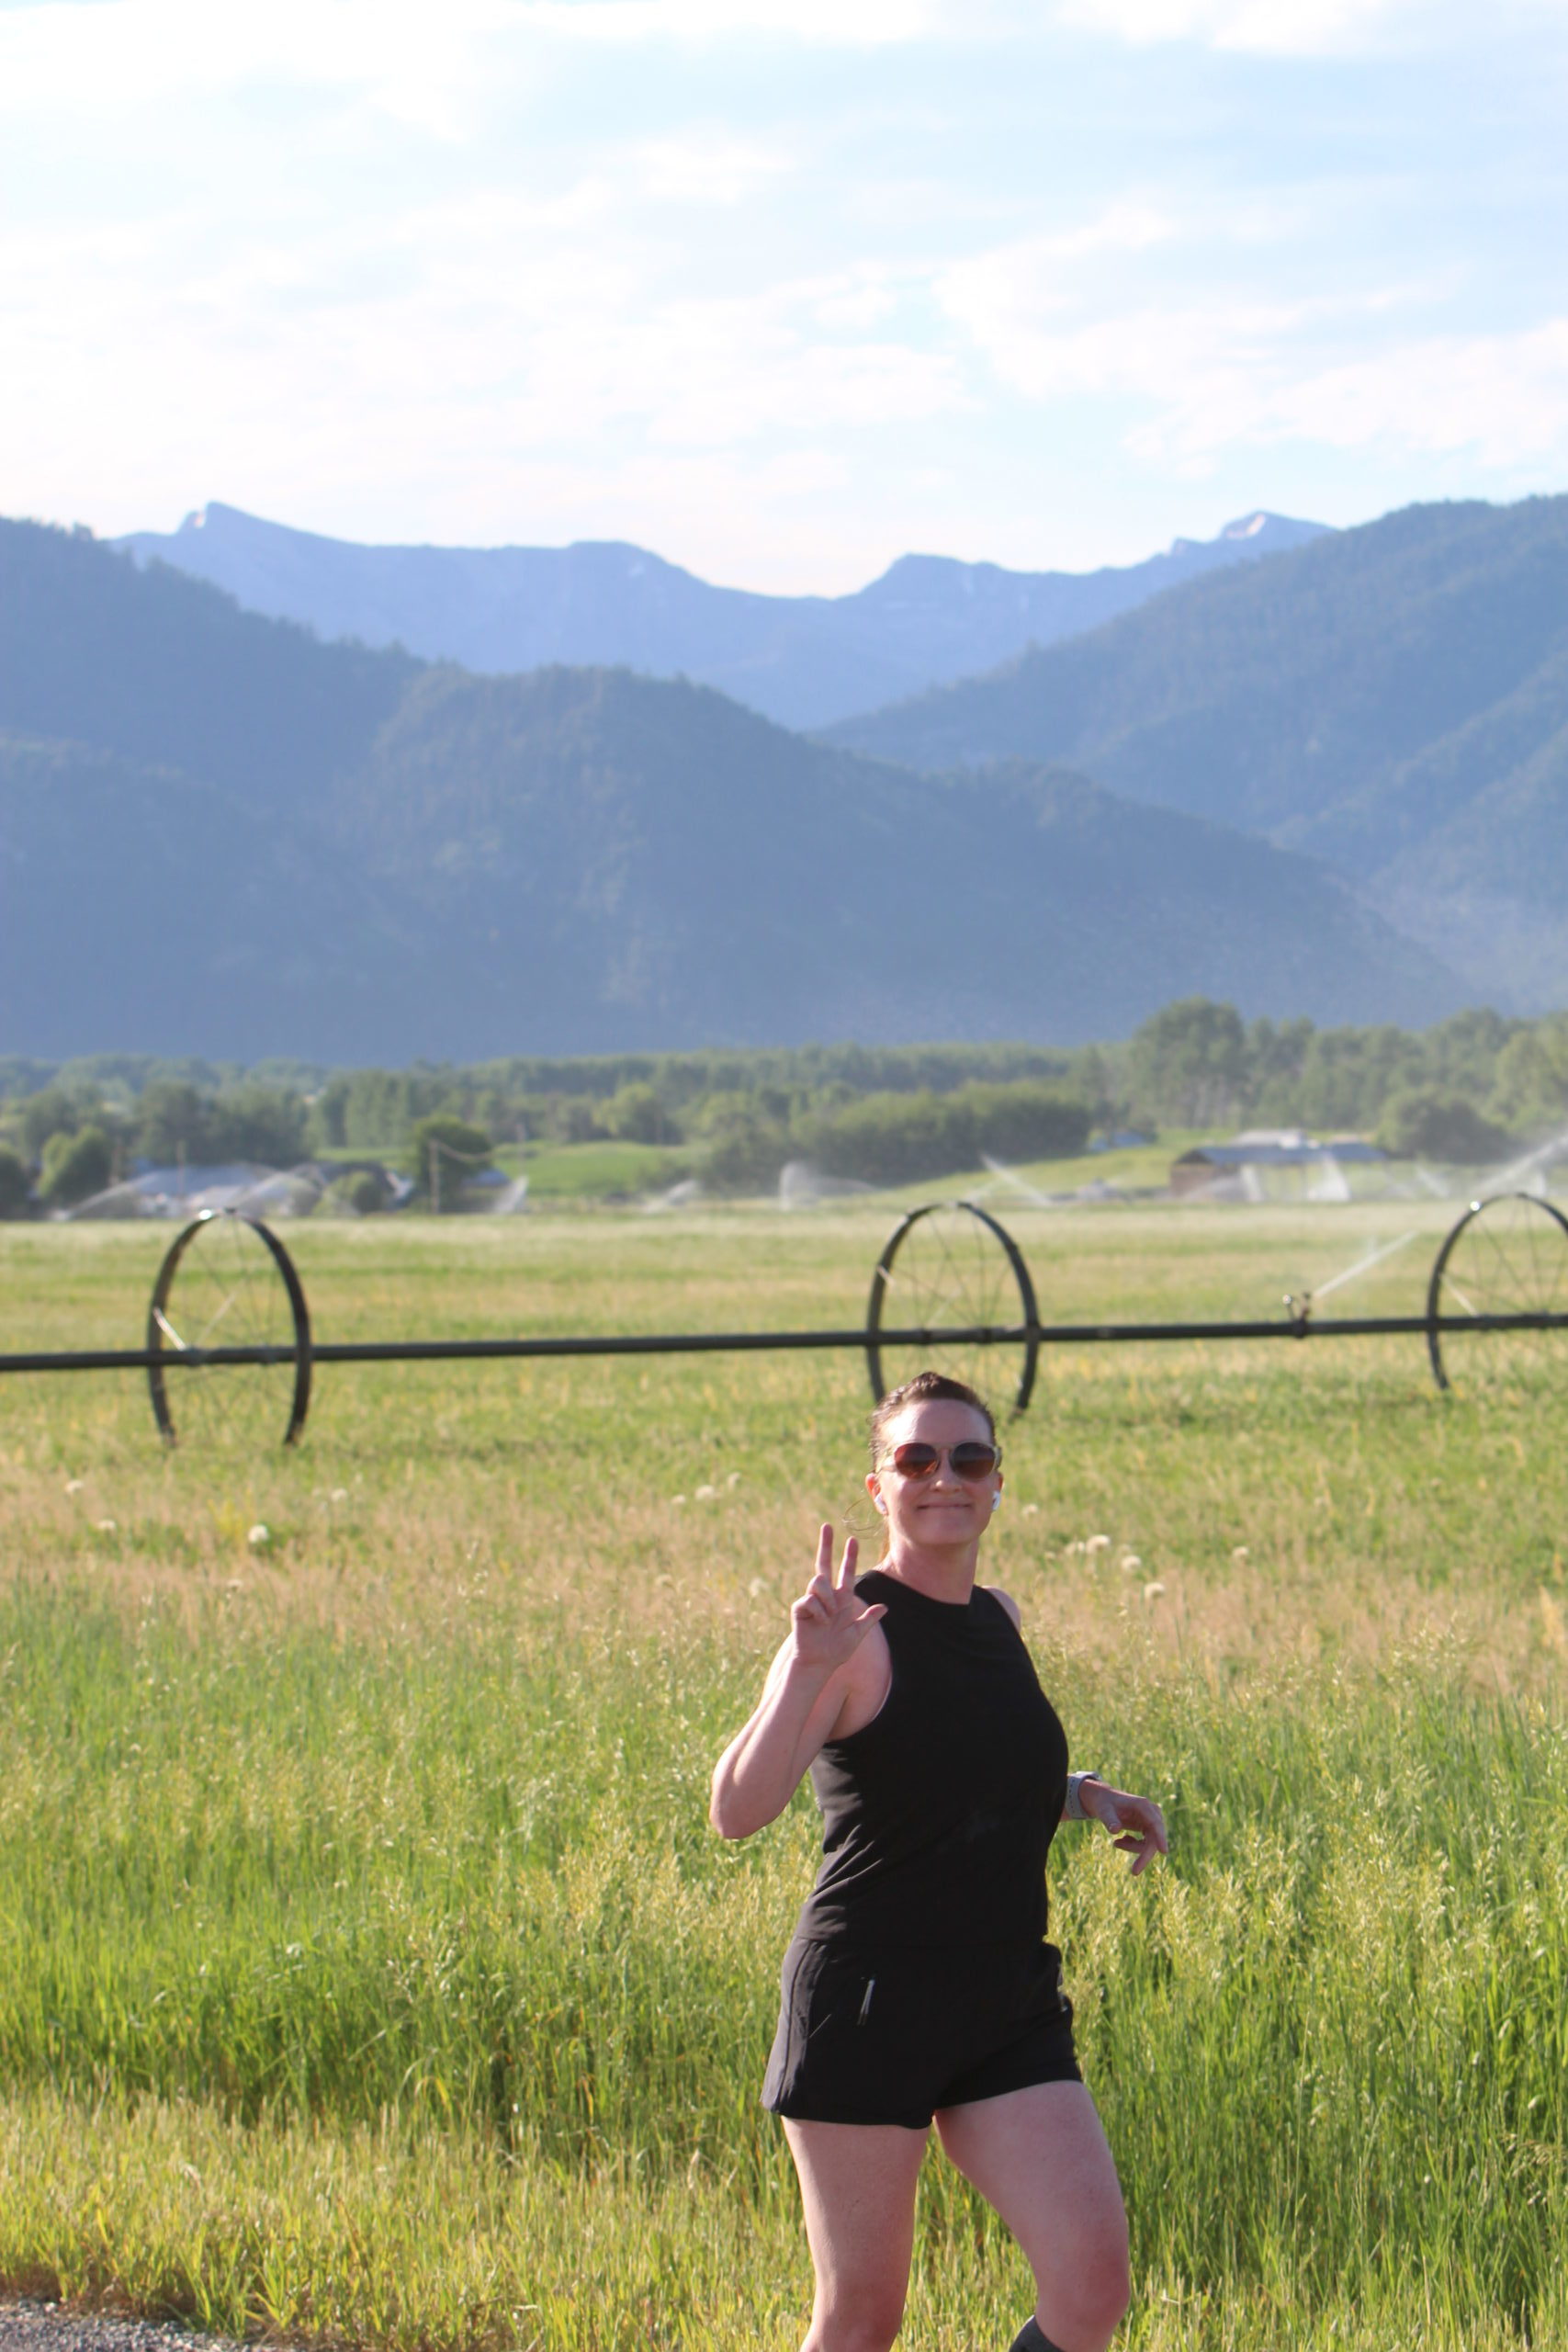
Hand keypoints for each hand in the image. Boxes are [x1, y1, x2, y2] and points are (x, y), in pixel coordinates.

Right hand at [788, 1525, 886, 1675]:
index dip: (849, 1557)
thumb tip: (885, 1607)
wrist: (820, 1663)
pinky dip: (820, 1611)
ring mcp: (812, 1601)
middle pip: (824, 1564)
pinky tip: (821, 1622)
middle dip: (826, 1545)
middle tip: (827, 1526)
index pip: (845, 1572)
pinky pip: (811, 1599)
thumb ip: (869, 1619)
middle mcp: (826, 1596)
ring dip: (828, 1598)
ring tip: (830, 1617)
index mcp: (841, 1599)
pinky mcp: (800, 1608)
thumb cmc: (837, 1650)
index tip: (852, 1540)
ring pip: (818, 1581)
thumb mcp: (857, 1633)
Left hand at [1082, 1782, 1167, 1874]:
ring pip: (1149, 1843)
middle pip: (1154, 1839)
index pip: (1155, 1823)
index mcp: (1143, 1805)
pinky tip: (1120, 1841)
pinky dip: (1132, 1846)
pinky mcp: (1147, 1828)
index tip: (1164, 1852)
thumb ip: (1109, 1820)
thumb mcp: (1103, 1811)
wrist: (1104, 1800)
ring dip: (1132, 1848)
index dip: (1160, 1837)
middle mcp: (1151, 1813)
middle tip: (1134, 1872)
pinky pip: (1145, 1843)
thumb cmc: (1104, 1804)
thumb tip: (1115, 1831)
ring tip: (1116, 1843)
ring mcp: (1150, 1821)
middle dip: (1144, 1856)